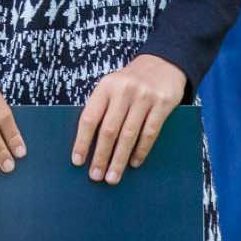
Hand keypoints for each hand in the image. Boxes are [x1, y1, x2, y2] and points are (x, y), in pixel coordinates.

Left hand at [73, 54, 186, 183]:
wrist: (163, 63)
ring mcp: (144, 96)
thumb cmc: (130, 82)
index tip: (78, 161)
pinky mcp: (162, 103)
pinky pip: (150, 132)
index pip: (89, 118)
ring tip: (113, 177)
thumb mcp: (112, 86)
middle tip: (96, 176)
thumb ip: (102, 108)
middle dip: (101, 156)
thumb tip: (88, 145)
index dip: (82, 141)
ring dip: (119, 159)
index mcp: (105, 86)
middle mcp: (123, 90)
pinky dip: (141, 150)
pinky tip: (134, 163)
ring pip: (128, 135)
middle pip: (108, 130)